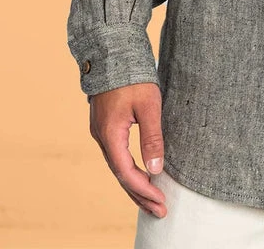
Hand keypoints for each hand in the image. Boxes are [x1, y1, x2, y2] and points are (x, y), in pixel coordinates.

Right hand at [89, 82, 167, 217]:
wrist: (113, 51)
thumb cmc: (132, 76)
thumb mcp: (148, 105)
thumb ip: (151, 137)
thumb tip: (155, 170)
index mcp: (110, 134)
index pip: (127, 173)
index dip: (144, 190)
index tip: (161, 201)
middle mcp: (101, 137)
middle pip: (121, 176)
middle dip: (140, 195)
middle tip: (160, 212)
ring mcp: (101, 132)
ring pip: (118, 167)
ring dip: (135, 185)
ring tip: (153, 201)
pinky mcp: (106, 126)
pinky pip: (117, 156)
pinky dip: (130, 171)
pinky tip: (141, 176)